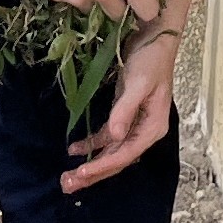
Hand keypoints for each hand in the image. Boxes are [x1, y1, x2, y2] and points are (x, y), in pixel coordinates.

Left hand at [66, 28, 179, 190]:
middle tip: (67, 185)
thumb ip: (125, 110)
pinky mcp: (123, 114)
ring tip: (68, 177)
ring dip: (90, 163)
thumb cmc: (150, 59)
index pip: (125, 155)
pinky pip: (107, 136)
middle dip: (93, 174)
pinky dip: (92, 144)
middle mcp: (144, 130)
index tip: (81, 173)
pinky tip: (75, 149)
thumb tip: (114, 137)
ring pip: (110, 151)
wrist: (154, 37)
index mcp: (152, 128)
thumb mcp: (138, 84)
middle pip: (117, 159)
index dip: (102, 166)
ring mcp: (133, 123)